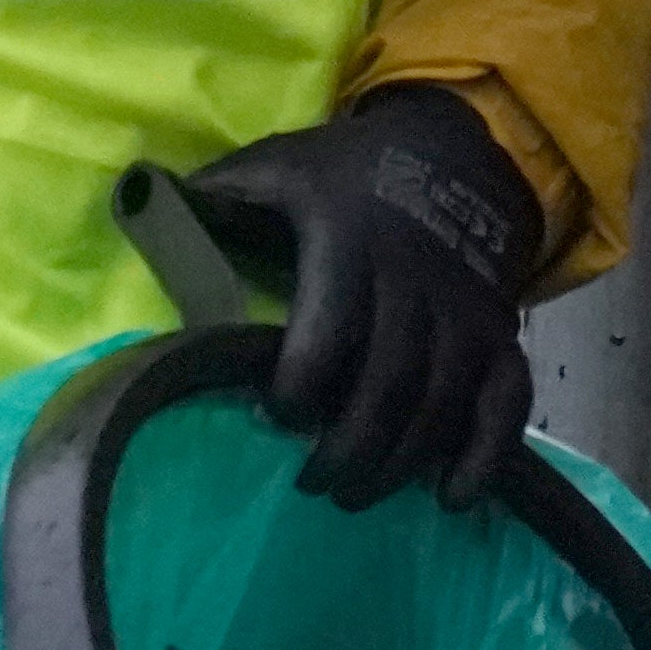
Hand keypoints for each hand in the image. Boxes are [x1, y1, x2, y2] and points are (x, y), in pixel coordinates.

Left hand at [182, 87, 545, 509]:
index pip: (329, 328)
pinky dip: (486, 454)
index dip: (299, 387)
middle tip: (310, 483)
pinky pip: (508, 399)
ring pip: (442, 402)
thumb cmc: (343, 174)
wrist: (453, 152)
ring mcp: (466, 307)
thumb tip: (142, 213)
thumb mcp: (276, 165)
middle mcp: (416, 276)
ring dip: (398, 463)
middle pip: (389, 383)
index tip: (272, 417)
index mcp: (350, 236)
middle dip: (348, 448)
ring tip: (352, 494)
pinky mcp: (500, 332)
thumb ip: (219, 196)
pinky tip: (450, 497)